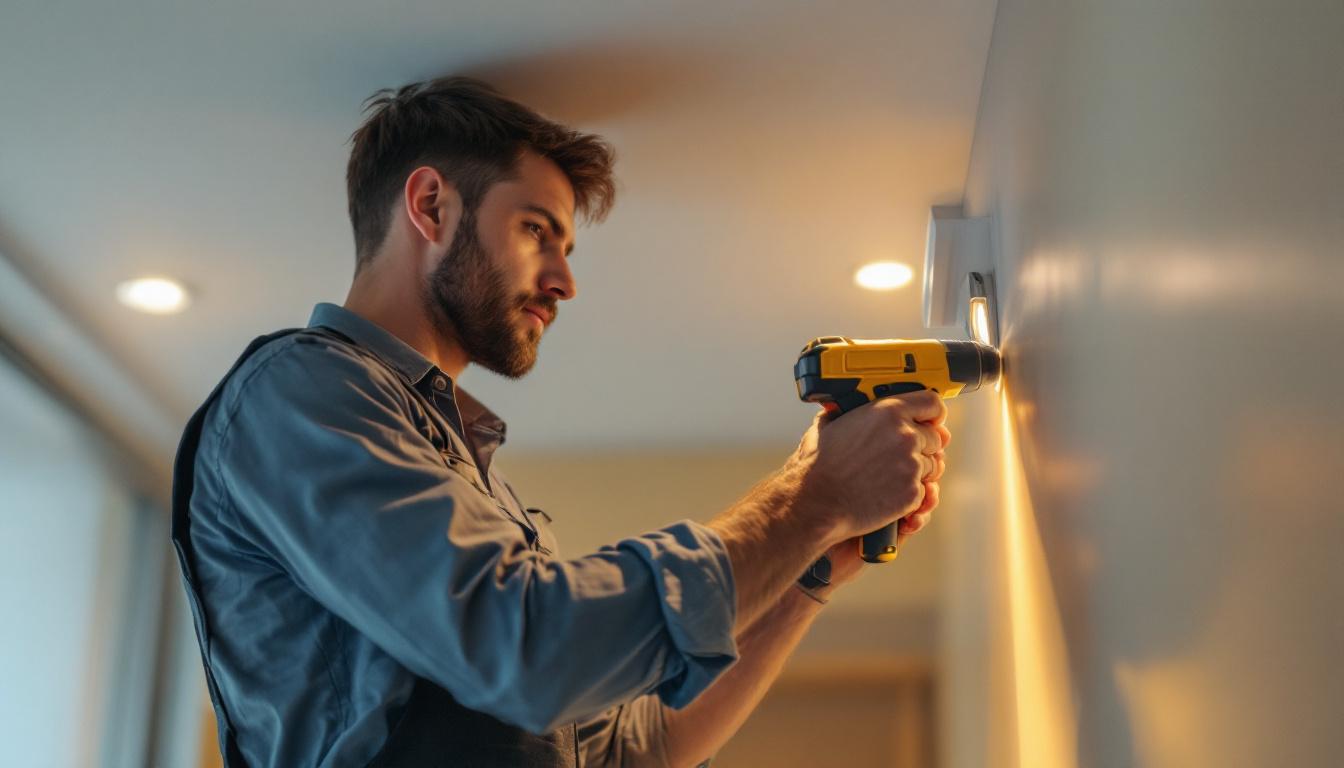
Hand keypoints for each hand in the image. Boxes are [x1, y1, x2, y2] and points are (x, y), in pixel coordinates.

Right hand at [788, 391, 951, 543]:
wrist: (814, 501)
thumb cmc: (816, 465)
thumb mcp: (829, 424)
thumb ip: (848, 412)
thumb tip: (844, 404)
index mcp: (888, 411)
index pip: (932, 403)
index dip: (933, 414)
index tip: (930, 421)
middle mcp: (905, 435)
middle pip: (936, 438)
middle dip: (924, 447)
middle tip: (903, 456)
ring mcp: (911, 466)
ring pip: (931, 467)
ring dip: (917, 472)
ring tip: (890, 477)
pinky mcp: (912, 493)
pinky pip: (923, 491)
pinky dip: (910, 495)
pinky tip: (887, 494)